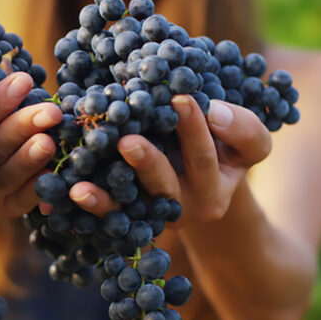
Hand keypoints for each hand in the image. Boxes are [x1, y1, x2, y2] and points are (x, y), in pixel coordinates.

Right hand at [0, 72, 62, 215]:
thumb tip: (8, 61)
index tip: (24, 80)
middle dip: (23, 126)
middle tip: (51, 112)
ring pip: (6, 174)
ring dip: (28, 158)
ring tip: (49, 143)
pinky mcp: (5, 206)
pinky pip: (20, 200)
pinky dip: (35, 189)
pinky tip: (52, 174)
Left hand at [67, 96, 271, 222]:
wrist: (204, 180)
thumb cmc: (226, 149)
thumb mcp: (247, 142)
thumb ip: (242, 128)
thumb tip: (214, 112)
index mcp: (214, 189)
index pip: (205, 158)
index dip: (195, 130)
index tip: (181, 99)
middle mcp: (183, 207)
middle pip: (165, 186)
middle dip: (147, 162)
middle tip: (128, 141)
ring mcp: (152, 216)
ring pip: (129, 207)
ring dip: (106, 197)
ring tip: (82, 186)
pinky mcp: (128, 220)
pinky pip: (108, 216)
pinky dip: (91, 205)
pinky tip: (73, 192)